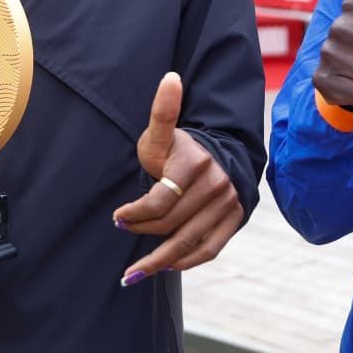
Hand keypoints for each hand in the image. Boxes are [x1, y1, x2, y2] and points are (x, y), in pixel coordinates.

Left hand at [111, 72, 243, 285]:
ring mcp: (227, 203)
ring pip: (187, 241)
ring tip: (133, 275)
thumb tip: (170, 77)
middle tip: (125, 232)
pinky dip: (185, 261)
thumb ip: (163, 112)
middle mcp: (215, 184)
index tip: (118, 217)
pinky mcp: (235, 219)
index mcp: (194, 162)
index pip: (159, 200)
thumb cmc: (181, 148)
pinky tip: (165, 267)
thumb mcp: (163, 133)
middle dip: (142, 231)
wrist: (221, 155)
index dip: (135, 213)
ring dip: (158, 261)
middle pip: (170, 222)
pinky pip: (208, 250)